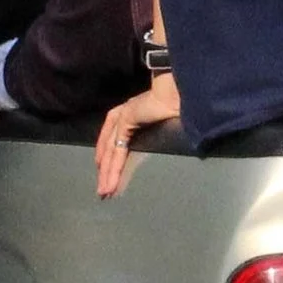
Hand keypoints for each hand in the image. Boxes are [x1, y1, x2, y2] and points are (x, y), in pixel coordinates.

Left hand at [95, 73, 179, 198]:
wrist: (179, 91)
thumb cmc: (176, 104)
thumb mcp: (161, 125)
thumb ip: (153, 136)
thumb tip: (159, 150)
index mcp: (133, 111)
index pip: (115, 138)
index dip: (111, 158)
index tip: (109, 176)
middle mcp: (124, 112)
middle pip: (109, 146)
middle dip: (106, 169)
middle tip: (103, 190)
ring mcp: (123, 115)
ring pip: (111, 150)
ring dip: (107, 172)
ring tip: (105, 190)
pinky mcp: (126, 120)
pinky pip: (117, 149)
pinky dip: (114, 167)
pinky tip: (111, 181)